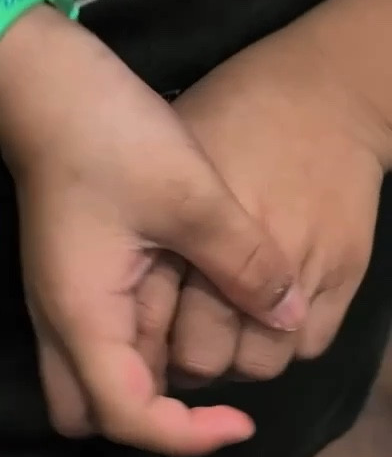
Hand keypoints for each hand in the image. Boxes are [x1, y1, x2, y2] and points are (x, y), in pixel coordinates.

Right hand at [0, 12, 305, 455]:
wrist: (40, 78)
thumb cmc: (109, 134)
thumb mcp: (192, 195)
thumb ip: (243, 264)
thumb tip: (288, 316)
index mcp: (83, 315)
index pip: (128, 418)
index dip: (187, 436)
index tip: (243, 420)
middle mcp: (59, 321)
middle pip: (89, 416)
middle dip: (150, 421)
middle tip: (211, 397)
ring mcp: (57, 299)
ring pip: (90, 380)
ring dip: (144, 385)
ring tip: (204, 348)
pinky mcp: (67, 276)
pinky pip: (98, 342)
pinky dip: (138, 349)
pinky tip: (184, 311)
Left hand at [136, 19, 387, 388]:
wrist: (327, 92)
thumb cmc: (230, 115)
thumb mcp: (170, 169)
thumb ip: (144, 236)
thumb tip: (111, 303)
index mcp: (190, 232)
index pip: (152, 329)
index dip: (138, 349)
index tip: (137, 343)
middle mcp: (247, 262)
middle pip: (206, 360)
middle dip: (184, 361)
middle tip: (175, 339)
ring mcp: (303, 273)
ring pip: (262, 364)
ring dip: (237, 359)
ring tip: (221, 332)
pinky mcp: (345, 276)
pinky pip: (309, 346)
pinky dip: (282, 344)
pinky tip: (261, 316)